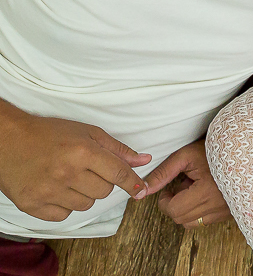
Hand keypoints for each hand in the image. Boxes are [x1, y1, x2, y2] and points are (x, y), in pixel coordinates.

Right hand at [0, 108, 150, 221]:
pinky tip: (56, 190)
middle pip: (104, 192)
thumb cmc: (49, 134)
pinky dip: (65, 205)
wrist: (7, 141)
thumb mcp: (87, 133)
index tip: (141, 190)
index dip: (133, 183)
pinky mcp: (33, 205)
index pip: (118, 173)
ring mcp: (48, 192)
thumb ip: (117, 149)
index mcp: (83, 152)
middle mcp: (67, 173)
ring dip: (84, 194)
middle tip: (87, 170)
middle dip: (102, 182)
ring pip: (86, 205)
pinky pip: (64, 215)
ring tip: (69, 178)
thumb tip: (144, 160)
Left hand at [139, 141, 230, 228]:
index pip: (174, 210)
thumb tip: (144, 189)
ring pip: (192, 223)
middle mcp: (217, 206)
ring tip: (194, 190)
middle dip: (175, 204)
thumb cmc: (215, 150)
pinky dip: (199, 211)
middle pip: (181, 219)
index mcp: (206, 192)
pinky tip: (205, 194)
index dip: (165, 200)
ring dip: (186, 209)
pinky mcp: (228, 212)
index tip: (168, 188)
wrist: (243, 150)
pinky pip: (205, 221)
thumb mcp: (186, 156)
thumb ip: (163, 172)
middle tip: (181, 186)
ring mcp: (224, 211)